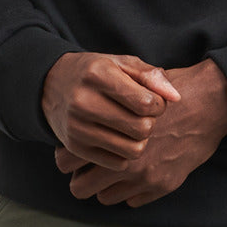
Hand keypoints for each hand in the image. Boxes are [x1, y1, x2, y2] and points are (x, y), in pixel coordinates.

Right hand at [42, 51, 181, 167]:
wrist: (51, 85)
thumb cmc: (96, 73)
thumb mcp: (122, 63)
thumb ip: (152, 76)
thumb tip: (175, 98)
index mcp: (98, 75)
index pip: (146, 103)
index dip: (159, 104)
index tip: (152, 100)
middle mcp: (83, 102)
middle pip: (142, 129)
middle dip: (150, 123)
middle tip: (143, 115)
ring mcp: (77, 128)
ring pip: (132, 150)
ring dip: (140, 140)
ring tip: (133, 127)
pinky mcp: (75, 148)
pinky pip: (118, 163)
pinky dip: (125, 153)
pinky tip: (120, 138)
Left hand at [54, 59, 226, 207]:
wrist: (211, 104)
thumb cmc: (170, 93)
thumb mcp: (133, 89)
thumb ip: (103, 110)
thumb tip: (80, 122)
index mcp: (110, 136)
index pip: (66, 161)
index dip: (68, 157)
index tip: (75, 153)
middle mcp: (124, 163)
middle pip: (79, 188)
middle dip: (82, 178)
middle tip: (90, 167)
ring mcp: (144, 178)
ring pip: (105, 199)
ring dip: (107, 186)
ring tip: (115, 170)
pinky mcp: (163, 186)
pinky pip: (133, 201)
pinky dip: (132, 191)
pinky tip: (140, 173)